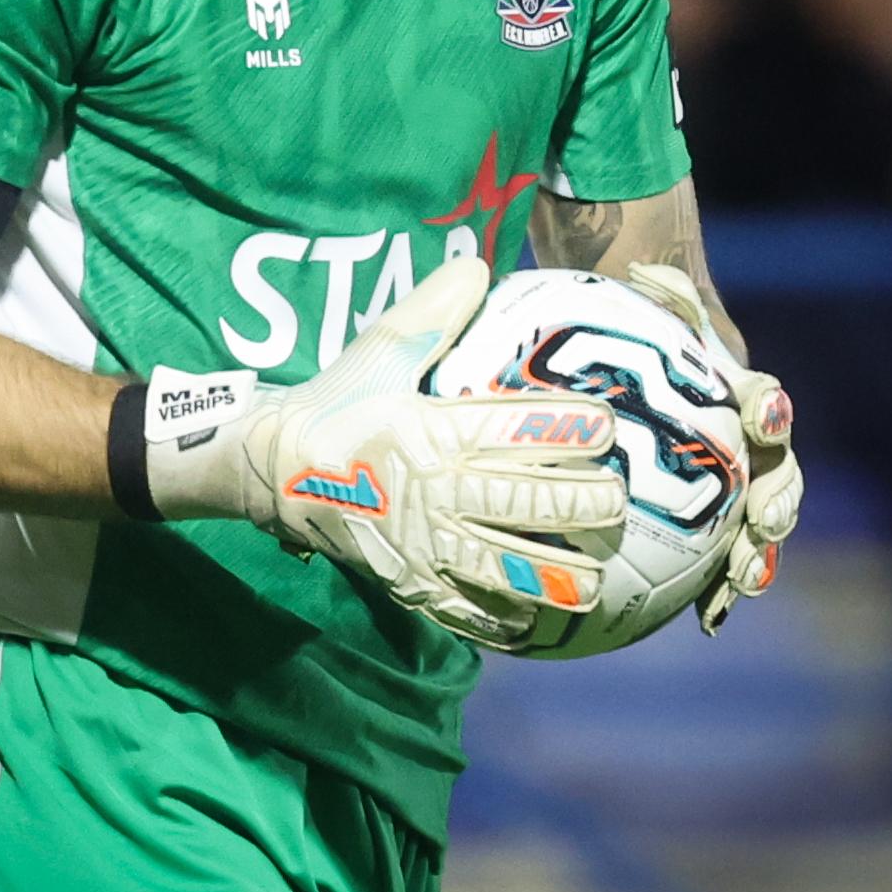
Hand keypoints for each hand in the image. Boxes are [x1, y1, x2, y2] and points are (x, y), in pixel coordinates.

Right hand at [134, 259, 626, 652]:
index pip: (511, 427)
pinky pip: (456, 606)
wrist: (272, 470)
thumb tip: (480, 266)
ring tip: (596, 582)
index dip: (564, 428)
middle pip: (519, 499)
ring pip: (498, 563)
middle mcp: (435, 487)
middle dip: (576, 503)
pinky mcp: (404, 578)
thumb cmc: (336, 404)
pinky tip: (530, 625)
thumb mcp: (379, 349)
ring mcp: (420, 540)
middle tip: (619, 503)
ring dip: (550, 574)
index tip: (608, 428)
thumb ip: (432, 311)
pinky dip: (493, 618)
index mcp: (433, 428)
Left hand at [626, 262, 802, 635]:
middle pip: (779, 477)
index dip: (769, 410)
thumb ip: (657, 292)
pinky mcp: (718, 523)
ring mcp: (739, 486)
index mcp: (744, 395)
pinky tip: (709, 619)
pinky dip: (723, 588)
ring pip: (761, 526)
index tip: (762, 419)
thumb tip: (640, 269)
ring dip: (759, 556)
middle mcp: (753, 445)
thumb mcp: (651, 308)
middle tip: (762, 526)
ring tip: (742, 584)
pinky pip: (725, 560)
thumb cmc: (649, 334)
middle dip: (777, 504)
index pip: (765, 401)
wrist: (652, 367)